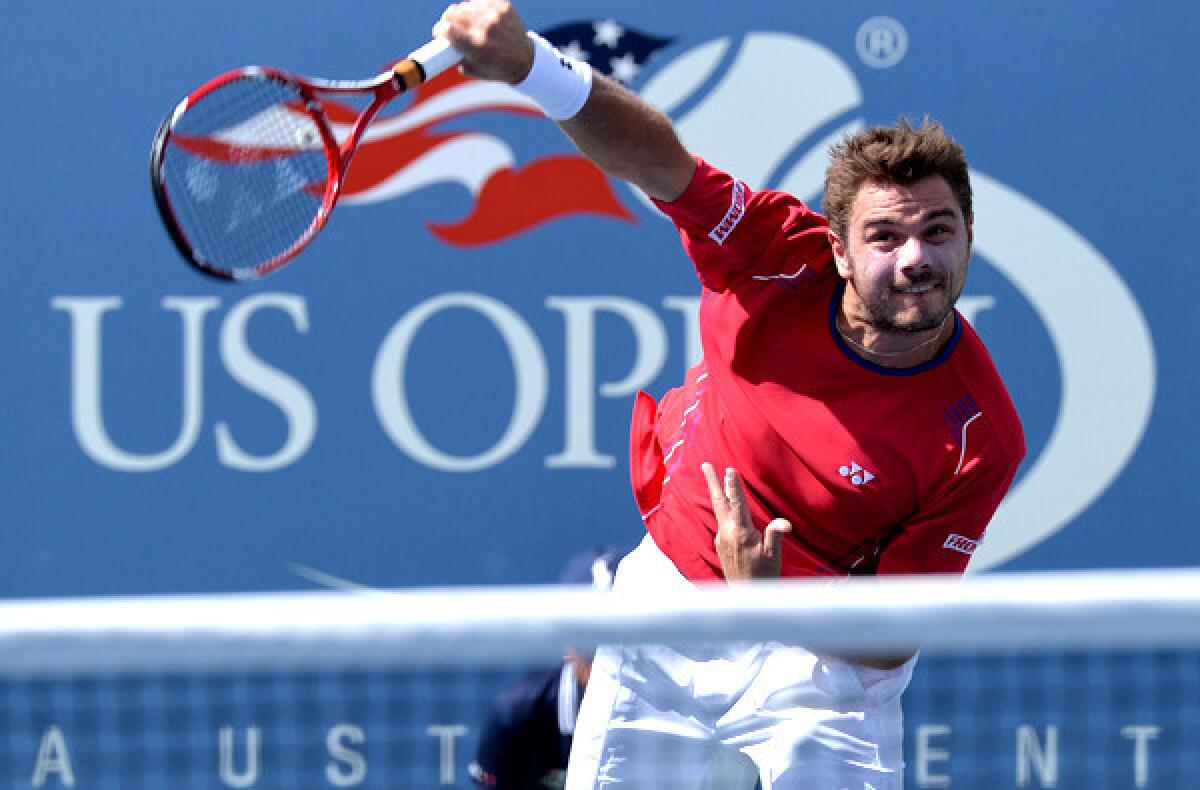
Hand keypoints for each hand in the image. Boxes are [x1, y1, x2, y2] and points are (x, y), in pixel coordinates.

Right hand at [432, 0, 534, 83]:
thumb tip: (441, 43)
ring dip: (463, 15)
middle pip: (452, 13)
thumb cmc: (497, 68)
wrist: (526, 60)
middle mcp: (485, 27)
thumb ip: (454, 57)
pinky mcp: (502, 5)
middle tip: (453, 29)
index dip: (439, 30)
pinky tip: (483, 18)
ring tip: (470, 26)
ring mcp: (495, 14)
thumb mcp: (472, 70)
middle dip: (449, 21)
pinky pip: (479, 1)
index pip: (446, 28)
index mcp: (476, 46)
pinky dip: (478, 9)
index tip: (439, 34)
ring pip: (465, 6)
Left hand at [703, 462, 791, 580]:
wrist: (746, 596)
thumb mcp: (773, 556)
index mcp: (741, 534)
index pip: (737, 504)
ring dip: (717, 492)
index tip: (729, 470)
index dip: (734, 486)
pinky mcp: (720, 544)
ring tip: (714, 477)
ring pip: (719, 510)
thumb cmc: (763, 575)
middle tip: (705, 464)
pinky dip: (722, 507)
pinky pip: (721, 520)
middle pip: (719, 502)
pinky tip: (725, 504)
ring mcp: (721, 539)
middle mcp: (727, 534)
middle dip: (713, 481)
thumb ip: (776, 536)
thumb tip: (784, 523)